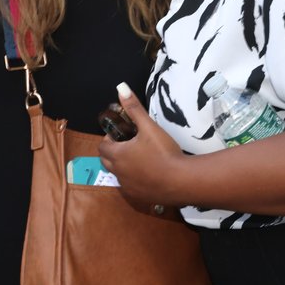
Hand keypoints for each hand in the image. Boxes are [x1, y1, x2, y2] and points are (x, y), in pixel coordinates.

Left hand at [98, 83, 188, 213]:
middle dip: (113, 151)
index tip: (122, 133)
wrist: (181, 181)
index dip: (109, 138)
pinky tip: (148, 174)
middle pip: (106, 161)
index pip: (102, 146)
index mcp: (117, 155)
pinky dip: (133, 179)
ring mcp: (128, 187)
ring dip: (122, 166)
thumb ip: (134, 108)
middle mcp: (118, 172)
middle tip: (129, 144)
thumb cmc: (164, 152)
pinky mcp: (138, 197)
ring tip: (139, 158)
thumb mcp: (149, 127)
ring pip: (117, 174)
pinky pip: (129, 186)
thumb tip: (120, 87)